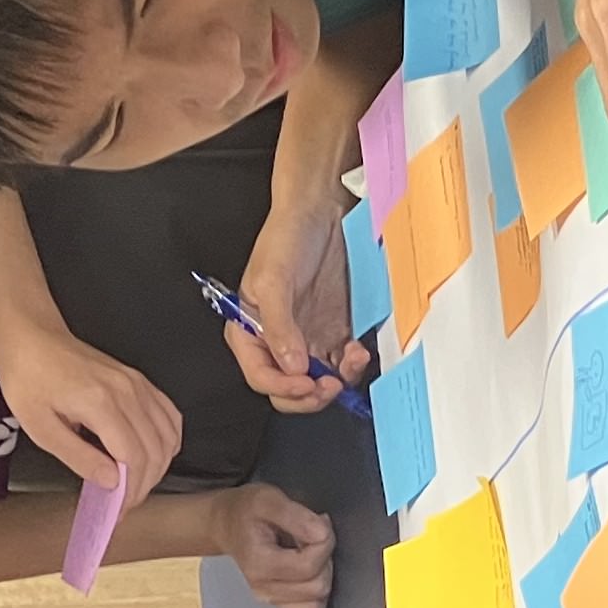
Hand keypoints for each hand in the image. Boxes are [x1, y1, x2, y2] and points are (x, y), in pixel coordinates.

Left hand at [0, 316, 182, 501]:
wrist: (31, 336)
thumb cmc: (27, 378)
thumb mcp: (40, 427)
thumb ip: (78, 456)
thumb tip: (112, 482)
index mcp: (101, 404)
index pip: (134, 458)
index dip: (131, 491)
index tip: (117, 511)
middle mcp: (127, 392)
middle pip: (156, 451)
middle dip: (144, 485)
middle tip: (124, 504)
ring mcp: (137, 384)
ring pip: (168, 435)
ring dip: (158, 466)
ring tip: (136, 484)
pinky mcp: (139, 380)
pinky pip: (169, 415)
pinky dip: (167, 441)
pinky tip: (153, 455)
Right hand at [211, 484, 336, 607]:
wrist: (227, 524)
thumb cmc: (246, 512)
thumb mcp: (269, 499)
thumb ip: (298, 516)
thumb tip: (322, 535)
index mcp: (259, 564)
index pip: (309, 566)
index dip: (324, 542)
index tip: (317, 524)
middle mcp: (263, 589)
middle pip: (318, 587)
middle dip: (325, 559)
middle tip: (311, 538)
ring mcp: (271, 601)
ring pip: (317, 606)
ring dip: (322, 578)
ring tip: (307, 555)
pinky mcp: (280, 607)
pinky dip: (317, 598)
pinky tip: (307, 575)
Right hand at [227, 196, 374, 413]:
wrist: (321, 211)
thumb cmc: (286, 237)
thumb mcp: (272, 280)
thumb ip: (277, 326)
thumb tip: (290, 366)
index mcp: (249, 332)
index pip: (260, 376)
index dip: (282, 387)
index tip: (305, 383)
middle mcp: (277, 341)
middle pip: (287, 389)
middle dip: (308, 395)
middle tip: (327, 385)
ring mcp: (307, 339)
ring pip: (318, 383)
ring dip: (335, 383)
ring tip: (350, 362)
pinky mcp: (333, 332)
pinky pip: (341, 363)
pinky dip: (351, 366)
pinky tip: (358, 351)